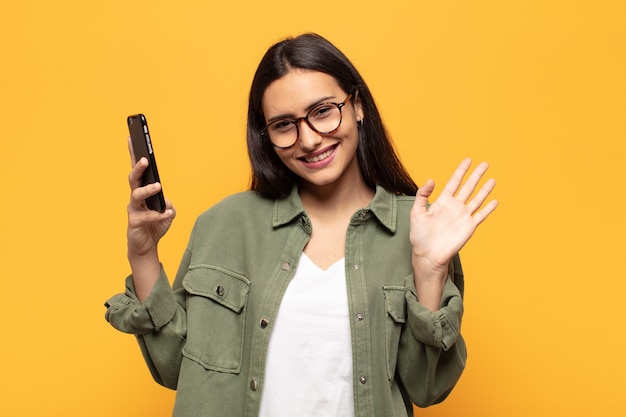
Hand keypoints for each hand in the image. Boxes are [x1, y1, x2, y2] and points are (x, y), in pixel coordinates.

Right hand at [126, 138, 175, 259]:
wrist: (146, 247)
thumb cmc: (155, 226)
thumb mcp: (168, 214)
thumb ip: (169, 206)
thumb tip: (167, 204)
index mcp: (142, 191)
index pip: (138, 170)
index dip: (134, 154)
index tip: (132, 138)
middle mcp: (135, 198)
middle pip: (133, 178)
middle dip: (138, 167)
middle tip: (145, 159)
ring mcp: (133, 209)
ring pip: (136, 195)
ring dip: (148, 189)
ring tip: (158, 186)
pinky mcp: (134, 222)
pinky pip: (146, 216)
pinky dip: (158, 215)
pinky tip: (167, 214)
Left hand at [410, 158, 497, 281]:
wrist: (427, 255)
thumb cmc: (419, 236)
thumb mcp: (417, 212)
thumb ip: (423, 195)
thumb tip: (432, 179)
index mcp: (442, 202)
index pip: (454, 182)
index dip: (461, 171)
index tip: (468, 160)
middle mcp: (454, 207)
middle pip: (468, 187)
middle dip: (476, 175)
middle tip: (485, 164)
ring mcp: (462, 217)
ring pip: (476, 199)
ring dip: (485, 190)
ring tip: (492, 179)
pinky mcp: (468, 227)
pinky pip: (480, 216)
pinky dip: (488, 209)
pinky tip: (495, 201)